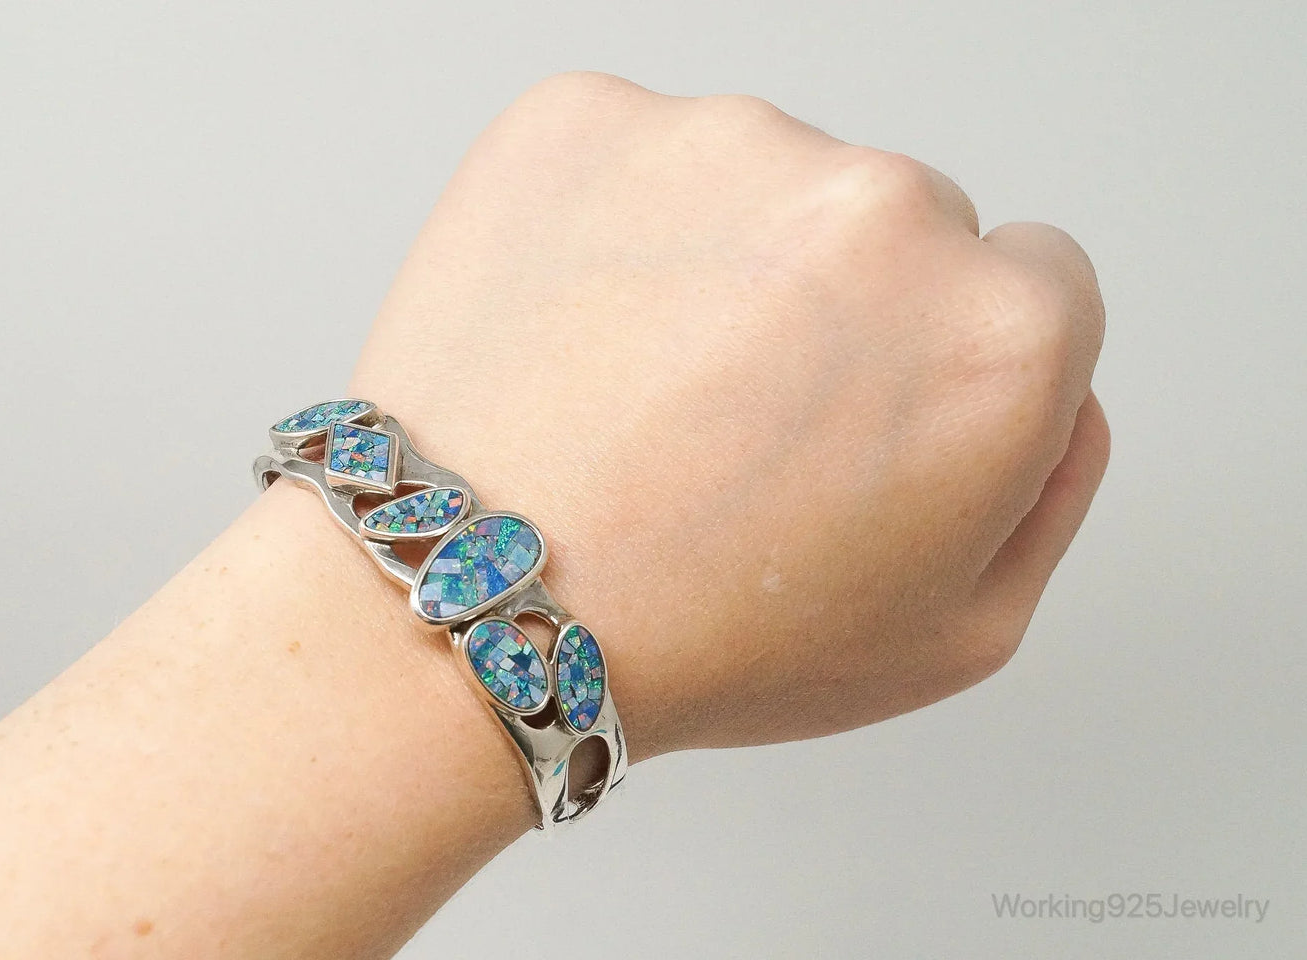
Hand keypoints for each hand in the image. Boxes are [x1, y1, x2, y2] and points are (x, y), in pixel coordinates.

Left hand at [352, 72, 1107, 758]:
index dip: (946, 362)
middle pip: (903, 222)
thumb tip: (1054, 385)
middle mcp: (878, 207)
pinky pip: (640, 159)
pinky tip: (581, 340)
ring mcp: (723, 146)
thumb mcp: (955, 632)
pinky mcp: (589, 120)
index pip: (1035, 279)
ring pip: (765, 182)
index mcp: (996, 332)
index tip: (869, 414)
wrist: (472, 601)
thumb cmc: (698, 638)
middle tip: (739, 424)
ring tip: (643, 393)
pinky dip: (616, 228)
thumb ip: (1052, 484)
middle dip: (845, 307)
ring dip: (725, 261)